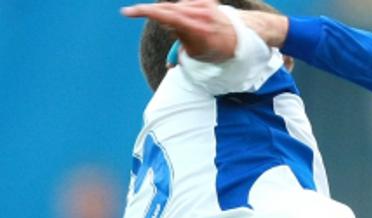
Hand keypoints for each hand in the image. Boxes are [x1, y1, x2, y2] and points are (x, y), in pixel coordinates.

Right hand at [120, 0, 237, 62]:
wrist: (239, 38)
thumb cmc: (215, 50)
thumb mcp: (195, 54)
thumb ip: (178, 40)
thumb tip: (165, 36)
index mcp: (198, 30)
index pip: (167, 16)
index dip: (145, 13)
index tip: (127, 12)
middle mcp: (201, 14)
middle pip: (166, 8)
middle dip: (151, 12)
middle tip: (133, 13)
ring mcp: (203, 5)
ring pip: (174, 6)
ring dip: (172, 14)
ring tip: (188, 29)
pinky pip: (184, 3)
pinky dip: (182, 10)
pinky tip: (193, 20)